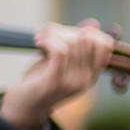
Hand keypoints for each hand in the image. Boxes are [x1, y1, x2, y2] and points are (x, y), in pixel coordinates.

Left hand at [0, 20, 118, 129]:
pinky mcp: (56, 82)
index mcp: (91, 74)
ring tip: (39, 37)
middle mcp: (87, 79)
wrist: (23, 106)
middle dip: (65, 30)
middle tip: (48, 33)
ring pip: (72, 43)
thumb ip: (76, 43)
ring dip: (52, 33)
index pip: (106, 44)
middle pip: (86, 39)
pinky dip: (48, 40)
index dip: (88, 31)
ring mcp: (73, 82)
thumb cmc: (41, 79)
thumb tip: (93, 23)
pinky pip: (59, 51)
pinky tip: (38, 41)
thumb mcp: (61, 59)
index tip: (67, 32)